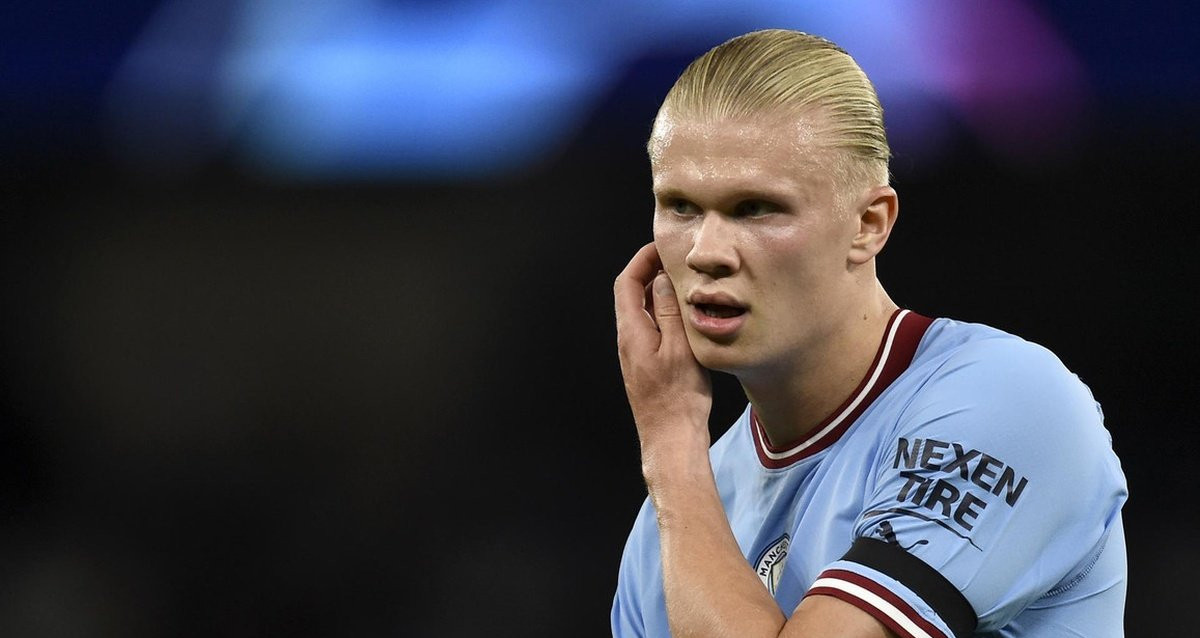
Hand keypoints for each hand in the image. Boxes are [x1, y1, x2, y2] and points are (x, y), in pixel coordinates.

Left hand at [614, 243, 712, 463]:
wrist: (670, 438)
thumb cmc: (677, 397)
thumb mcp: (679, 347)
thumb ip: (668, 310)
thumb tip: (660, 278)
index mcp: (632, 331)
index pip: (626, 282)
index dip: (641, 259)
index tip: (661, 247)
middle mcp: (628, 339)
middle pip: (631, 294)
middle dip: (650, 271)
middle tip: (675, 259)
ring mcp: (636, 353)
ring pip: (643, 311)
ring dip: (658, 291)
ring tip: (684, 281)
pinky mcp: (647, 364)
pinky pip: (652, 327)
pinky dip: (664, 312)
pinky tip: (684, 315)